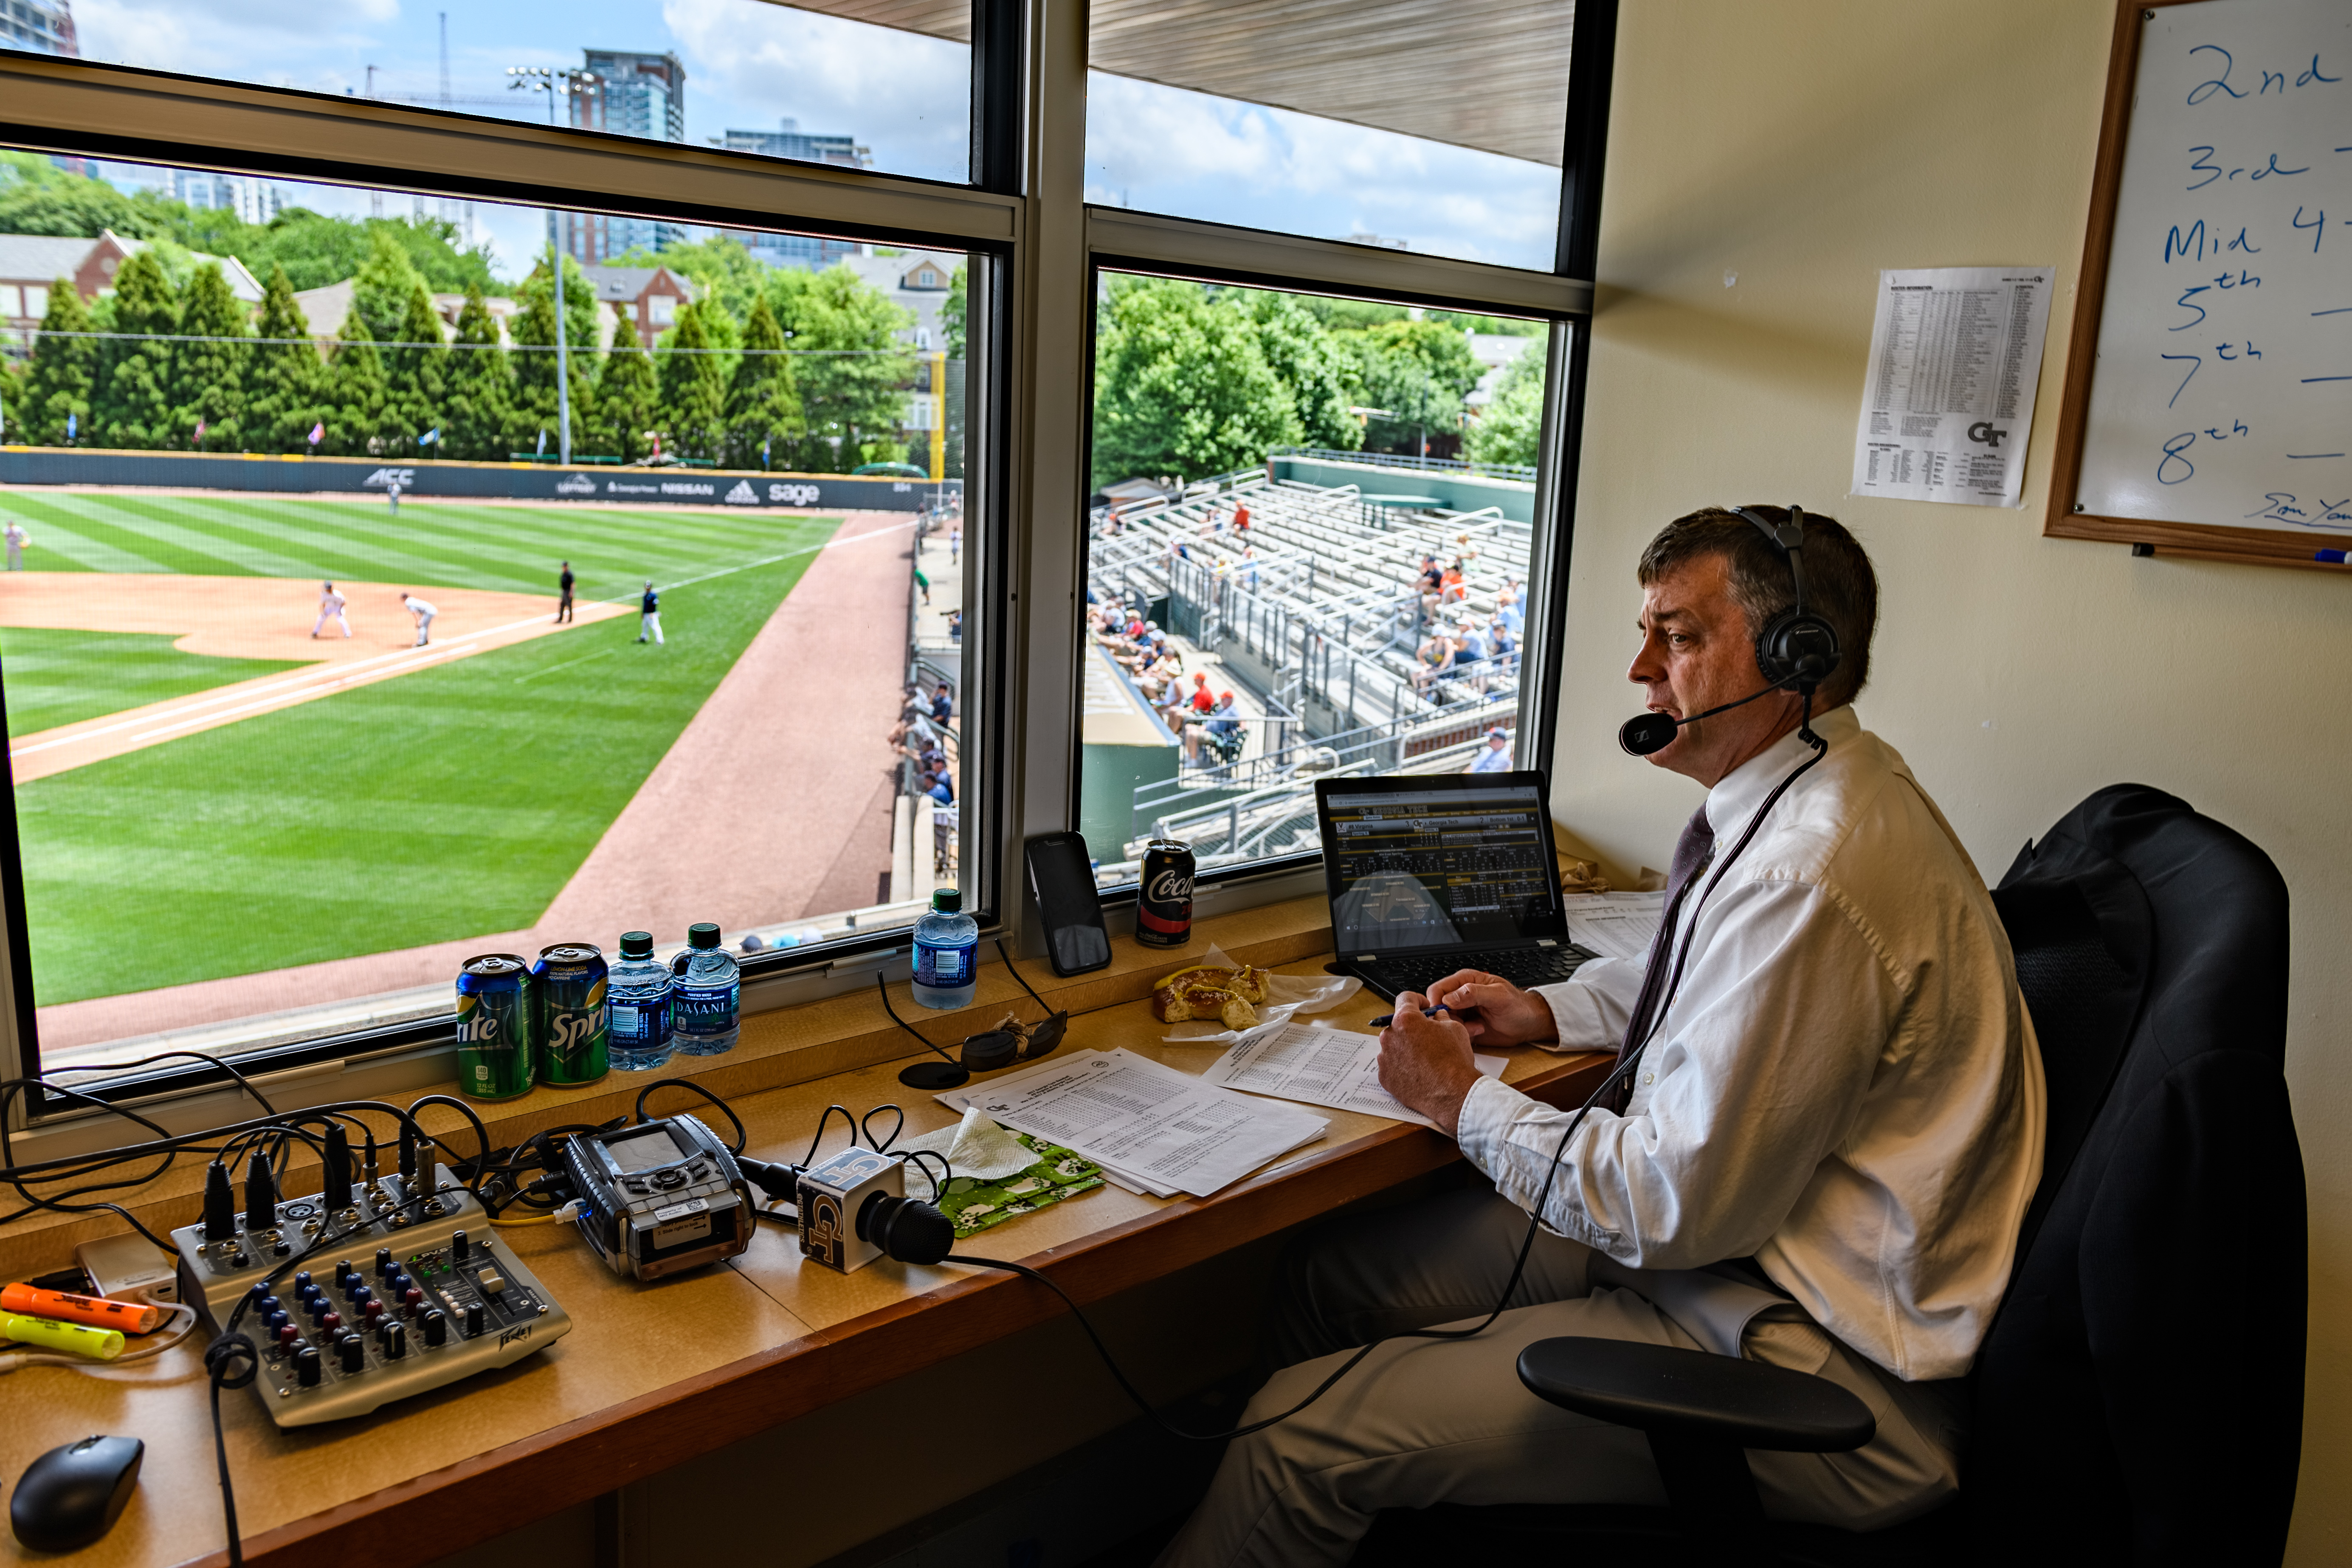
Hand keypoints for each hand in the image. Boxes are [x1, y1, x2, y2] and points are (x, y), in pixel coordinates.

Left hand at [1376, 992, 1482, 1136]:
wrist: (1453, 1094)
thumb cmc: (1454, 1061)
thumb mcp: (1454, 1028)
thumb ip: (1439, 1017)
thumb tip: (1435, 1016)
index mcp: (1405, 1020)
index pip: (1405, 999)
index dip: (1417, 1001)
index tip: (1423, 1007)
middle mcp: (1389, 1037)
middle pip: (1398, 1025)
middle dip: (1411, 1028)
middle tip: (1427, 1037)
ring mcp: (1385, 1058)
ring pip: (1394, 1046)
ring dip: (1406, 1048)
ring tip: (1425, 1059)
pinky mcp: (1385, 1077)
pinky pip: (1391, 1065)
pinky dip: (1401, 1066)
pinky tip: (1418, 1072)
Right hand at [1419, 970, 1557, 1046]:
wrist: (1528, 1024)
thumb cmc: (1518, 1006)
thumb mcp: (1498, 996)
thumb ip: (1473, 993)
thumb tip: (1449, 998)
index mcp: (1465, 981)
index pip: (1437, 989)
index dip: (1436, 1003)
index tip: (1445, 1014)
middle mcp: (1460, 996)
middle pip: (1437, 1008)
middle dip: (1448, 1019)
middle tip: (1466, 1024)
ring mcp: (1462, 1012)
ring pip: (1444, 1023)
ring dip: (1458, 1028)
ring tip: (1478, 1027)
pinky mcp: (1466, 1027)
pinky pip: (1454, 1033)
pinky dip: (1463, 1036)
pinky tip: (1479, 1032)